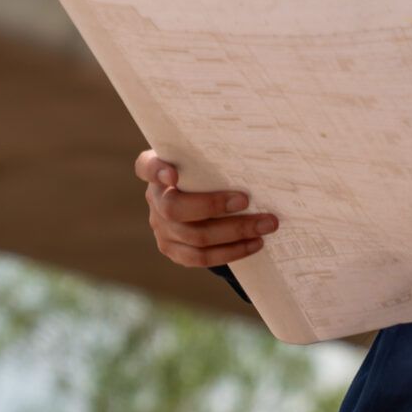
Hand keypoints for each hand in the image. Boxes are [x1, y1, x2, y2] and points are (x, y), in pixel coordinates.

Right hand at [135, 148, 278, 267]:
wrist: (200, 200)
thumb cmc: (208, 172)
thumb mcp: (204, 159)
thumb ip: (213, 157)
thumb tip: (251, 153)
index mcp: (157, 171)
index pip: (146, 167)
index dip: (157, 171)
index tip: (173, 173)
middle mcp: (155, 199)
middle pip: (175, 209)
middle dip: (214, 205)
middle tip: (246, 200)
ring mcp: (161, 228)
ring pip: (195, 237)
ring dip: (235, 232)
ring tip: (265, 225)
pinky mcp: (172, 250)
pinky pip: (200, 258)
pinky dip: (231, 252)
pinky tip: (254, 243)